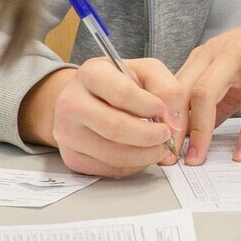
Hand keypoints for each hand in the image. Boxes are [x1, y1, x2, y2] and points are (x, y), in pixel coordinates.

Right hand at [23, 58, 185, 178]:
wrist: (86, 99)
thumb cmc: (120, 83)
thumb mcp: (146, 71)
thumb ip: (166, 89)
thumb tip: (173, 124)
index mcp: (90, 74)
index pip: (121, 93)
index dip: (148, 106)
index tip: (163, 111)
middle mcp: (71, 103)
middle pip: (114, 127)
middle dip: (149, 136)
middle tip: (166, 137)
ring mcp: (67, 133)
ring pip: (112, 154)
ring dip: (145, 155)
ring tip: (159, 148)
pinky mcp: (71, 157)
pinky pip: (108, 169)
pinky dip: (132, 166)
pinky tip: (141, 154)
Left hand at [175, 1, 240, 164]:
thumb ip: (221, 100)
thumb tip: (201, 131)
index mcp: (206, 55)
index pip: (175, 90)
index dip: (167, 120)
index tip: (166, 147)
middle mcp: (215, 51)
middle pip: (182, 92)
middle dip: (174, 128)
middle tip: (172, 158)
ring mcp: (237, 53)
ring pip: (205, 95)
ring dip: (200, 131)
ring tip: (199, 158)